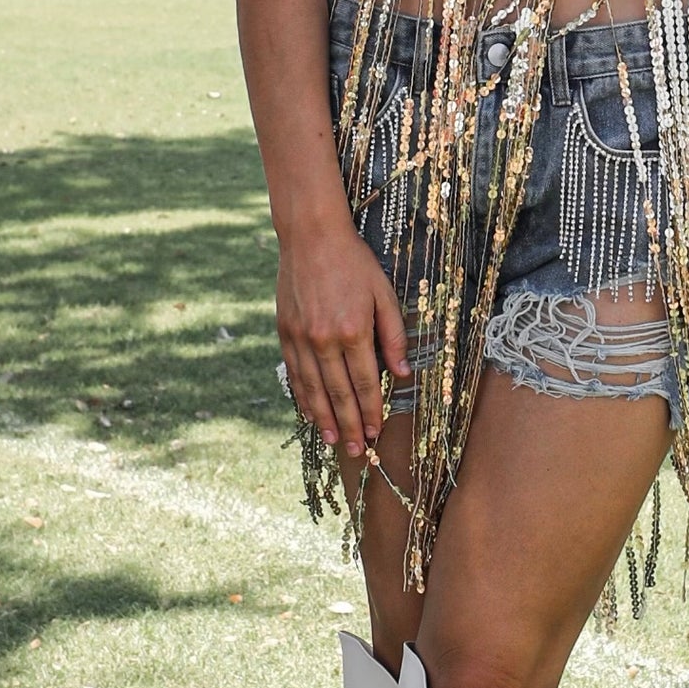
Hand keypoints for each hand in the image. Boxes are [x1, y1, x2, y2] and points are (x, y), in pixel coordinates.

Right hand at [276, 218, 410, 456]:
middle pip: (339, 393)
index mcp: (353, 330)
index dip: (372, 410)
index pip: (364, 382)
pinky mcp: (285, 333)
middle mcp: (324, 339)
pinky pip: (295, 373)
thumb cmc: (354, 262)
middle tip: (357, 450)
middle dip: (350, 424)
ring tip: (335, 441)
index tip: (377, 431)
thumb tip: (403, 373)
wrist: (311, 237)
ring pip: (314, 389)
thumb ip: (393, 335)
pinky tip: (310, 413)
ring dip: (325, 419)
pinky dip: (303, 397)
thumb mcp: (384, 293)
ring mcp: (301, 338)